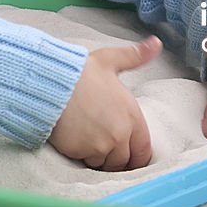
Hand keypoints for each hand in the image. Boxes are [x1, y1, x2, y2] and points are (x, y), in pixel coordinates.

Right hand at [48, 36, 161, 170]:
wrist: (50, 82)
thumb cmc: (79, 72)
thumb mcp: (110, 60)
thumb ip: (135, 56)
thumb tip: (156, 43)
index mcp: (131, 113)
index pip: (144, 147)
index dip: (136, 154)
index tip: (128, 154)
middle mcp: (121, 131)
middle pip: (125, 160)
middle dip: (117, 157)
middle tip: (104, 148)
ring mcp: (103, 143)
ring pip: (106, 164)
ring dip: (100, 158)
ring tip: (89, 142)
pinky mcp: (83, 151)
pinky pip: (88, 163)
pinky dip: (84, 157)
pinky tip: (77, 143)